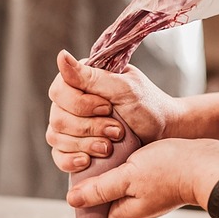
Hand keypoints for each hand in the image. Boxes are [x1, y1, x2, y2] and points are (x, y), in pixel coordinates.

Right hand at [46, 50, 179, 172]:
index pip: (59, 91)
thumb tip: (60, 56)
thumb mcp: (123, 88)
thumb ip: (91, 76)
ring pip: (56, 137)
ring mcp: (71, 127)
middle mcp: (70, 103)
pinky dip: (70, 160)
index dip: (80, 104)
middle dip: (89, 127)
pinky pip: (58, 157)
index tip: (108, 107)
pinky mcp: (75, 148)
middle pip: (58, 118)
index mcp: (80, 81)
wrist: (162, 133)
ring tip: (110, 146)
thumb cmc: (147, 106)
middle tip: (117, 130)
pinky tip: (86, 161)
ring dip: (85, 144)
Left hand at [66, 138, 218, 217]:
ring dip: (112, 184)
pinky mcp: (159, 187)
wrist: (206, 164)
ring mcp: (150, 201)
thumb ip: (100, 189)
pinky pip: (136, 186)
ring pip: (123, 197)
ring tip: (107, 164)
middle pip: (110, 213)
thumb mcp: (128, 176)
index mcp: (127, 215)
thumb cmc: (169, 170)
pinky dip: (127, 176)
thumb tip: (74, 200)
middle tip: (89, 176)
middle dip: (98, 199)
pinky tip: (127, 159)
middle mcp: (138, 212)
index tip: (79, 203)